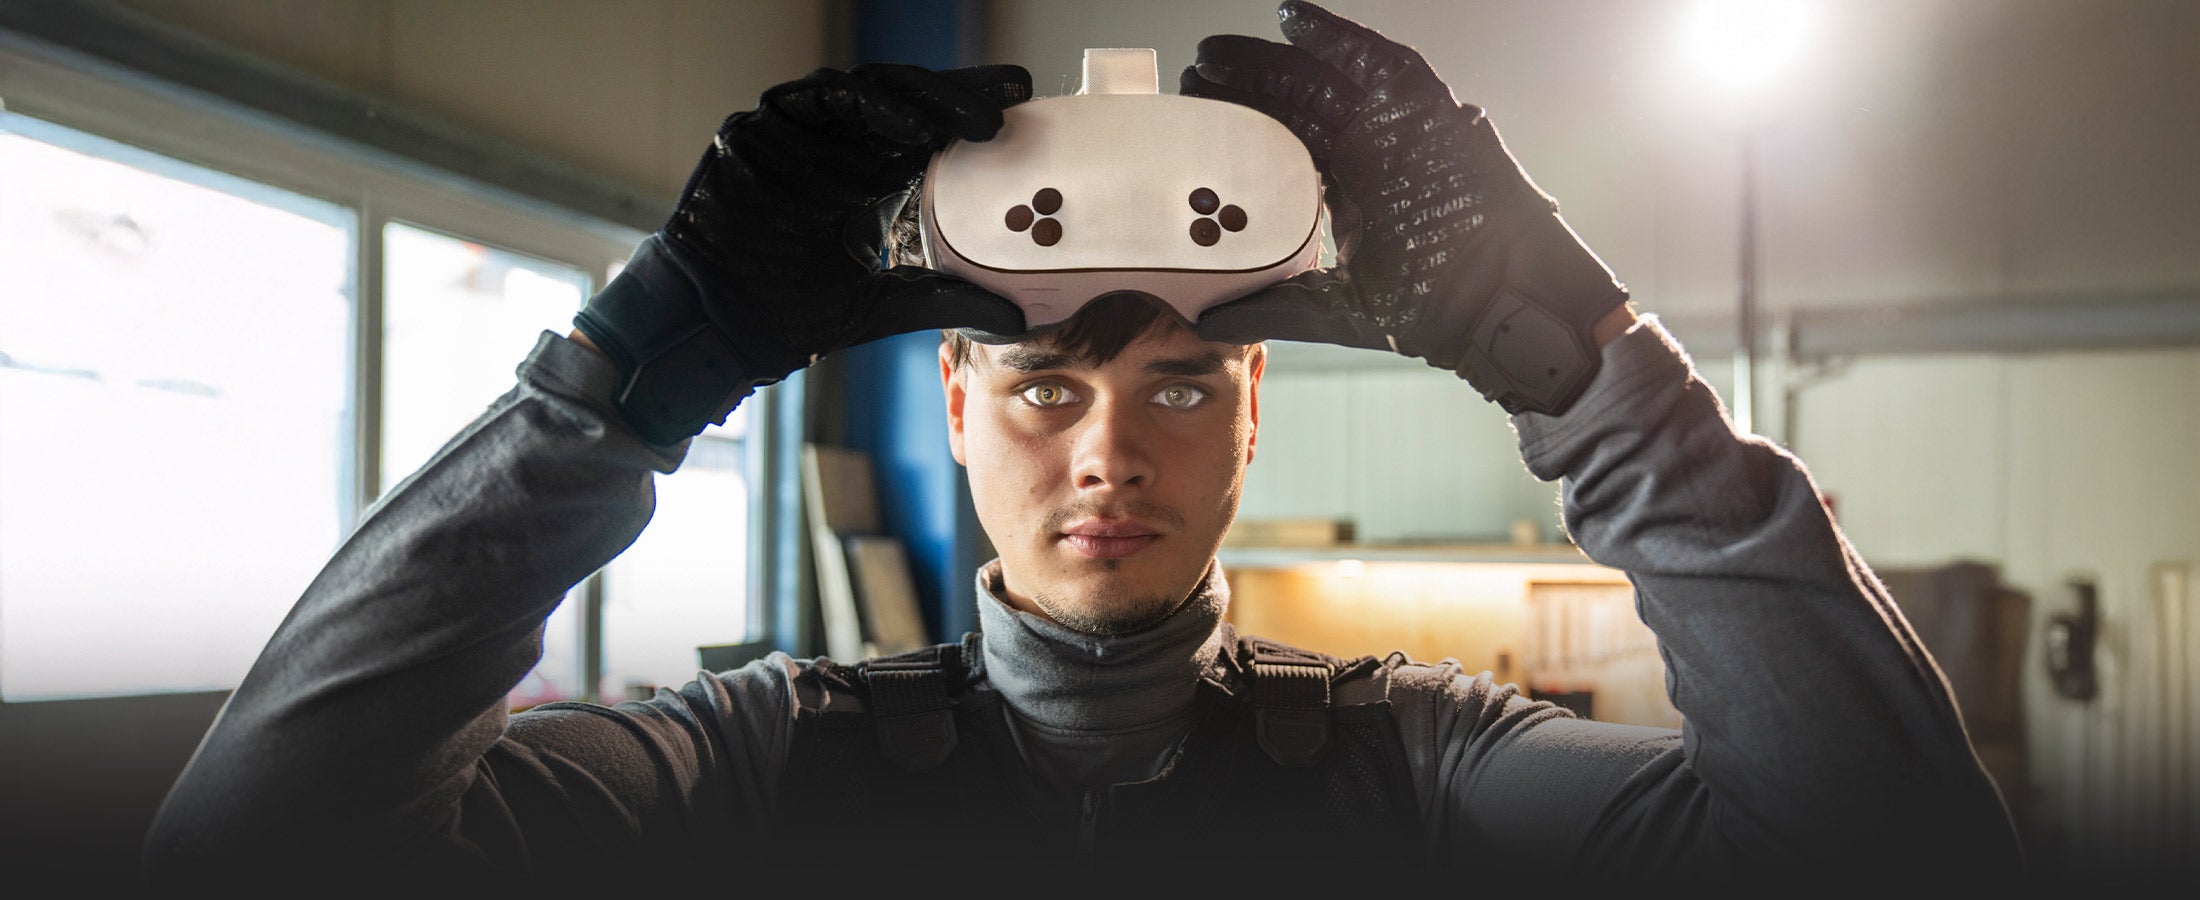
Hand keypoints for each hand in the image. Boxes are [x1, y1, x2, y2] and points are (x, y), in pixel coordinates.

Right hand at [575, 63, 1031, 444]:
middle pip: (901, 105)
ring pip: (864, 93)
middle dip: (956, 97)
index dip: (966, 121)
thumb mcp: (881, 307)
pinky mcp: (755, 132)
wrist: (715, 331)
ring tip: (972, 119)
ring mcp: (791, 137)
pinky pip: (817, 101)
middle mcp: (829, 151)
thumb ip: (942, 299)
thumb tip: (1017, 319)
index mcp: (859, 181)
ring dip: (921, 101)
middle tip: (1012, 97)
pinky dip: (869, 107)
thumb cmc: (784, 317)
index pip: (921, 137)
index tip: (1020, 116)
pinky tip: (913, 126)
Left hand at [1179, 1, 1629, 415]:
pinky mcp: (1432, 116)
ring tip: (1216, 50)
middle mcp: (1367, 155)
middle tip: (1193, 69)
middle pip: (1294, 105)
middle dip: (1244, 85)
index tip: (1192, 112)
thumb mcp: (1338, 311)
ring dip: (1271, 61)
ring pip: (1325, 80)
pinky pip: (1384, 65)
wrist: (1506, 310)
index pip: (1280, 146)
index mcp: (1346, 194)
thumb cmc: (1438, 313)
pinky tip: (1292, 18)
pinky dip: (1339, 40)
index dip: (1238, 126)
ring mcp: (1399, 132)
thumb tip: (1204, 320)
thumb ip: (1273, 307)